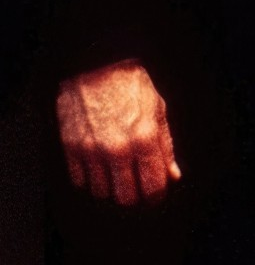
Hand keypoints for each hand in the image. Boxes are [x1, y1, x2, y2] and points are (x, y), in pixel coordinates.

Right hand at [55, 60, 180, 205]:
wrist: (98, 67)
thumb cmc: (131, 86)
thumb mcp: (159, 111)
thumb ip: (166, 147)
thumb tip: (172, 174)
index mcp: (145, 138)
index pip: (153, 186)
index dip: (157, 194)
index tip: (156, 192)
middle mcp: (118, 149)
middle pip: (126, 197)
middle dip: (134, 195)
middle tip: (137, 185)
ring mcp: (92, 151)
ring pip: (102, 192)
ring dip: (111, 187)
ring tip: (117, 172)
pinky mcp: (71, 149)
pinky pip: (80, 181)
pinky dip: (90, 179)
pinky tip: (99, 166)